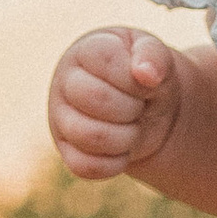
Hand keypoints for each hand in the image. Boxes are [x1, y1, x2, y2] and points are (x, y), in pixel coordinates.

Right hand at [47, 25, 183, 181]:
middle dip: (132, 107)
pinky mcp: (66, 152)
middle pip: (97, 99)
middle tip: (139, 105)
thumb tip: (146, 74)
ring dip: (128, 136)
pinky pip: (87, 167)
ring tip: (133, 126)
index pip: (107, 61)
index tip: (144, 80)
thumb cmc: (144, 76)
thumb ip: (153, 54)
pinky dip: (116, 163)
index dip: (135, 76)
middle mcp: (65, 83)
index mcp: (85, 51)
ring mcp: (61, 119)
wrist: (144, 107)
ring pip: (92, 136)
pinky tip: (124, 148)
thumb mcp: (155, 56)